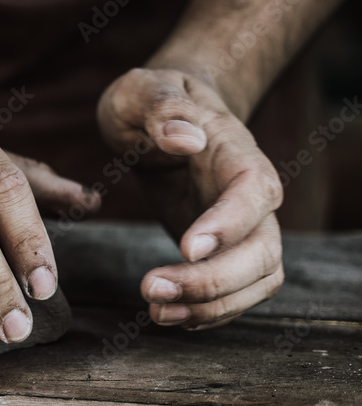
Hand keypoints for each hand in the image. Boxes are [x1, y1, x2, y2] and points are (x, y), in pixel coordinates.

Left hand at [97, 68, 284, 329]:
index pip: (254, 192)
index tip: (186, 247)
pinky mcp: (225, 250)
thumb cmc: (151, 99)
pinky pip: (238, 292)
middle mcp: (250, 195)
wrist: (162, 116)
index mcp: (235, 152)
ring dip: (212, 305)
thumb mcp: (142, 90)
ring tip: (155, 312)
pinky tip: (168, 315)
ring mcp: (243, 226)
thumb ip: (161, 108)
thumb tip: (185, 138)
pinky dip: (209, 312)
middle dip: (213, 280)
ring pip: (258, 279)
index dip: (229, 224)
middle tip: (150, 289)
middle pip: (263, 250)